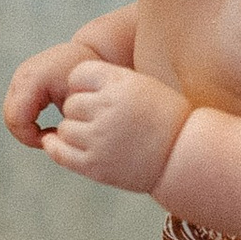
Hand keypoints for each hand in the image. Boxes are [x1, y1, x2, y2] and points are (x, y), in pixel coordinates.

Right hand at [4, 38, 90, 148]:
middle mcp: (21, 75)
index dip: (32, 138)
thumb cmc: (90, 80)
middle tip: (51, 140)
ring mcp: (19, 76)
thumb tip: (55, 145)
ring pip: (11, 114)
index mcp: (32, 79)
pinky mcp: (22, 80)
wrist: (93, 53)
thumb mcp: (80, 105)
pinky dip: (27, 120)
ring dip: (27, 128)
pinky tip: (46, 124)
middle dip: (28, 135)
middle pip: (10, 118)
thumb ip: (66, 125)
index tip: (56, 139)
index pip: (17, 120)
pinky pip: (16, 108)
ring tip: (50, 132)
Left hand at [41, 56, 187, 195]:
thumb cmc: (166, 119)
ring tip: (98, 137)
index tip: (95, 95)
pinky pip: (59, 152)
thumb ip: (110, 81)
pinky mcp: (94, 165)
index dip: (83, 85)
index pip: (78, 74)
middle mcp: (106, 108)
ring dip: (74, 132)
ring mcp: (98, 138)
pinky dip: (56, 147)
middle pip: (71, 104)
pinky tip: (60, 145)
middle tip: (103, 121)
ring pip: (65, 128)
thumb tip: (71, 85)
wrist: (184, 156)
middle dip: (81, 111)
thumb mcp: (143, 85)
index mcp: (119, 83)